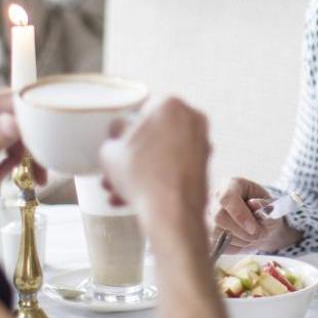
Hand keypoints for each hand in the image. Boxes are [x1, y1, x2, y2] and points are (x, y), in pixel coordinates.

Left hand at [0, 86, 40, 205]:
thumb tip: (19, 121)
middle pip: (20, 112)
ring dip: (19, 148)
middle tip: (37, 171)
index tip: (47, 146)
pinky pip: (2, 123)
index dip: (38, 124)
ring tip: (12, 174)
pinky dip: (7, 145)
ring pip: (14, 120)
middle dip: (30, 143)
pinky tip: (2, 165)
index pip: (21, 102)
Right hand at [99, 96, 211, 232]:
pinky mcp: (206, 164)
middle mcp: (192, 118)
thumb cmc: (142, 178)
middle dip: (132, 157)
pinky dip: (158, 179)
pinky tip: (135, 198)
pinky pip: (175, 167)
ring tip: (120, 192)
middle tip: (116, 172)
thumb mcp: (110, 152)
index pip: (139, 111)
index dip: (124, 132)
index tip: (117, 146)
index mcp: (169, 103)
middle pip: (153, 135)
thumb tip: (119, 133)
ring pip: (162, 154)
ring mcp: (203, 142)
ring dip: (140, 172)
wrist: (173, 213)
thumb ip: (113, 135)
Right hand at [212, 177, 300, 252]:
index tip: (254, 228)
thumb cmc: (263, 208)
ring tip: (254, 236)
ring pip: (218, 234)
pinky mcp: (207, 233)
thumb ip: (264, 204)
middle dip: (243, 231)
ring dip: (241, 240)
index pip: (227, 198)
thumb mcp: (270, 202)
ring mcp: (207, 216)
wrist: (257, 220)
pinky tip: (244, 240)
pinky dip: (235, 247)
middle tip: (260, 234)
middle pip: (219, 218)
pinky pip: (219, 246)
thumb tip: (254, 205)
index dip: (240, 215)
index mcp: (229, 185)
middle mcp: (213, 199)